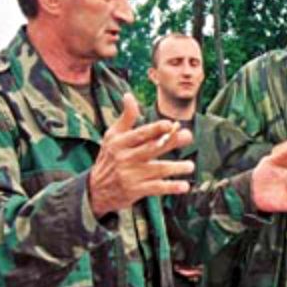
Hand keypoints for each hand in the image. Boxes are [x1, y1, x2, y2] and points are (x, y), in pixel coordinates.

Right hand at [88, 94, 194, 216]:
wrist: (95, 189)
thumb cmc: (109, 158)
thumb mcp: (112, 137)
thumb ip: (125, 118)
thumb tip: (128, 95)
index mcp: (120, 142)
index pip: (140, 134)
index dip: (155, 129)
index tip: (170, 124)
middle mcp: (125, 158)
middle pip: (151, 149)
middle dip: (171, 142)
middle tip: (188, 136)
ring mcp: (131, 175)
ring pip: (157, 170)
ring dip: (175, 168)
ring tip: (190, 166)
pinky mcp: (135, 190)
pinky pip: (156, 188)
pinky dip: (170, 187)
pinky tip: (184, 186)